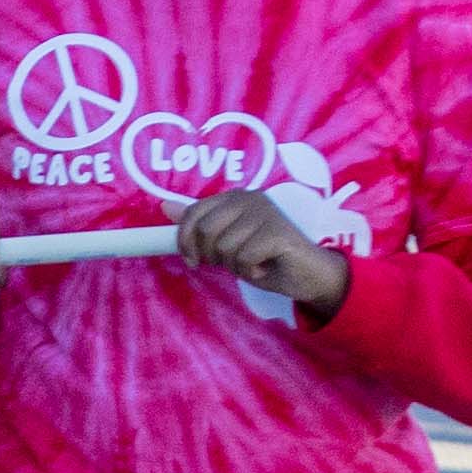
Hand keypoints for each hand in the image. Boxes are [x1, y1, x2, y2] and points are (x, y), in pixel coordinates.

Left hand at [179, 185, 354, 320]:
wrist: (306, 275)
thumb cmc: (265, 258)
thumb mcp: (226, 242)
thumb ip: (199, 224)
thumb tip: (164, 206)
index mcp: (234, 197)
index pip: (193, 214)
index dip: (185, 241)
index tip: (192, 259)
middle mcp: (250, 198)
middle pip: (206, 231)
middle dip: (213, 256)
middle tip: (232, 262)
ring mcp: (265, 213)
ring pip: (225, 247)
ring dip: (234, 266)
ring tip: (253, 263)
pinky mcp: (278, 232)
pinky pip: (244, 258)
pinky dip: (250, 271)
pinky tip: (264, 267)